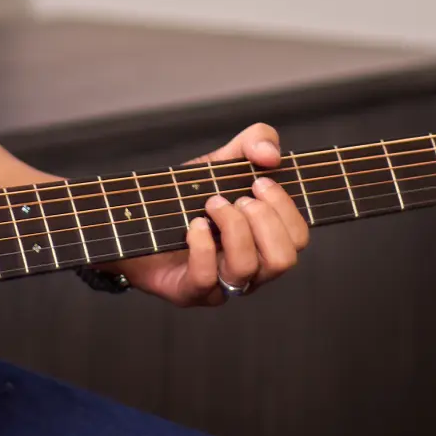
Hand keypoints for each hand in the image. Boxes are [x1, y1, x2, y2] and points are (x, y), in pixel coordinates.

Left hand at [112, 122, 307, 306]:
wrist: (136, 218)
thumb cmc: (186, 196)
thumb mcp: (222, 161)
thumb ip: (255, 143)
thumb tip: (271, 154)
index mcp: (265, 242)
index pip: (298, 238)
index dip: (284, 208)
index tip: (258, 181)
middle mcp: (250, 269)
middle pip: (283, 260)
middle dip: (263, 220)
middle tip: (237, 198)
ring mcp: (220, 286)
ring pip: (246, 269)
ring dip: (232, 227)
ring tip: (212, 204)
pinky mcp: (189, 292)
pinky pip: (207, 277)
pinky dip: (202, 245)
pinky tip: (193, 224)